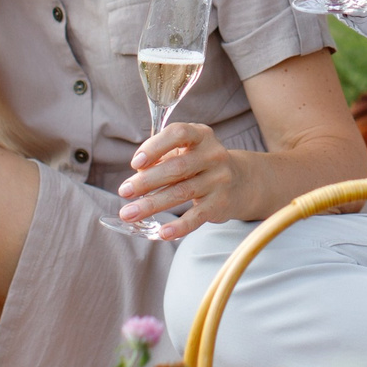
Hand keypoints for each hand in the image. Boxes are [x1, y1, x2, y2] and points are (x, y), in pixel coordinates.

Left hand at [118, 122, 240, 239]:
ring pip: (182, 193)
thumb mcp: (185, 151)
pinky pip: (197, 216)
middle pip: (176, 168)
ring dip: (152, 204)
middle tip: (124, 191)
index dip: (155, 147)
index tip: (136, 163)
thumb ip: (162, 157)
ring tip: (129, 213)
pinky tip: (163, 233)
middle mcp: (213, 155)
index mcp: (201, 136)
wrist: (241, 181)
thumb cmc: (201, 163)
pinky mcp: (220, 204)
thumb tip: (137, 174)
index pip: (178, 134)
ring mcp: (219, 180)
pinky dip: (180, 226)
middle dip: (146, 181)